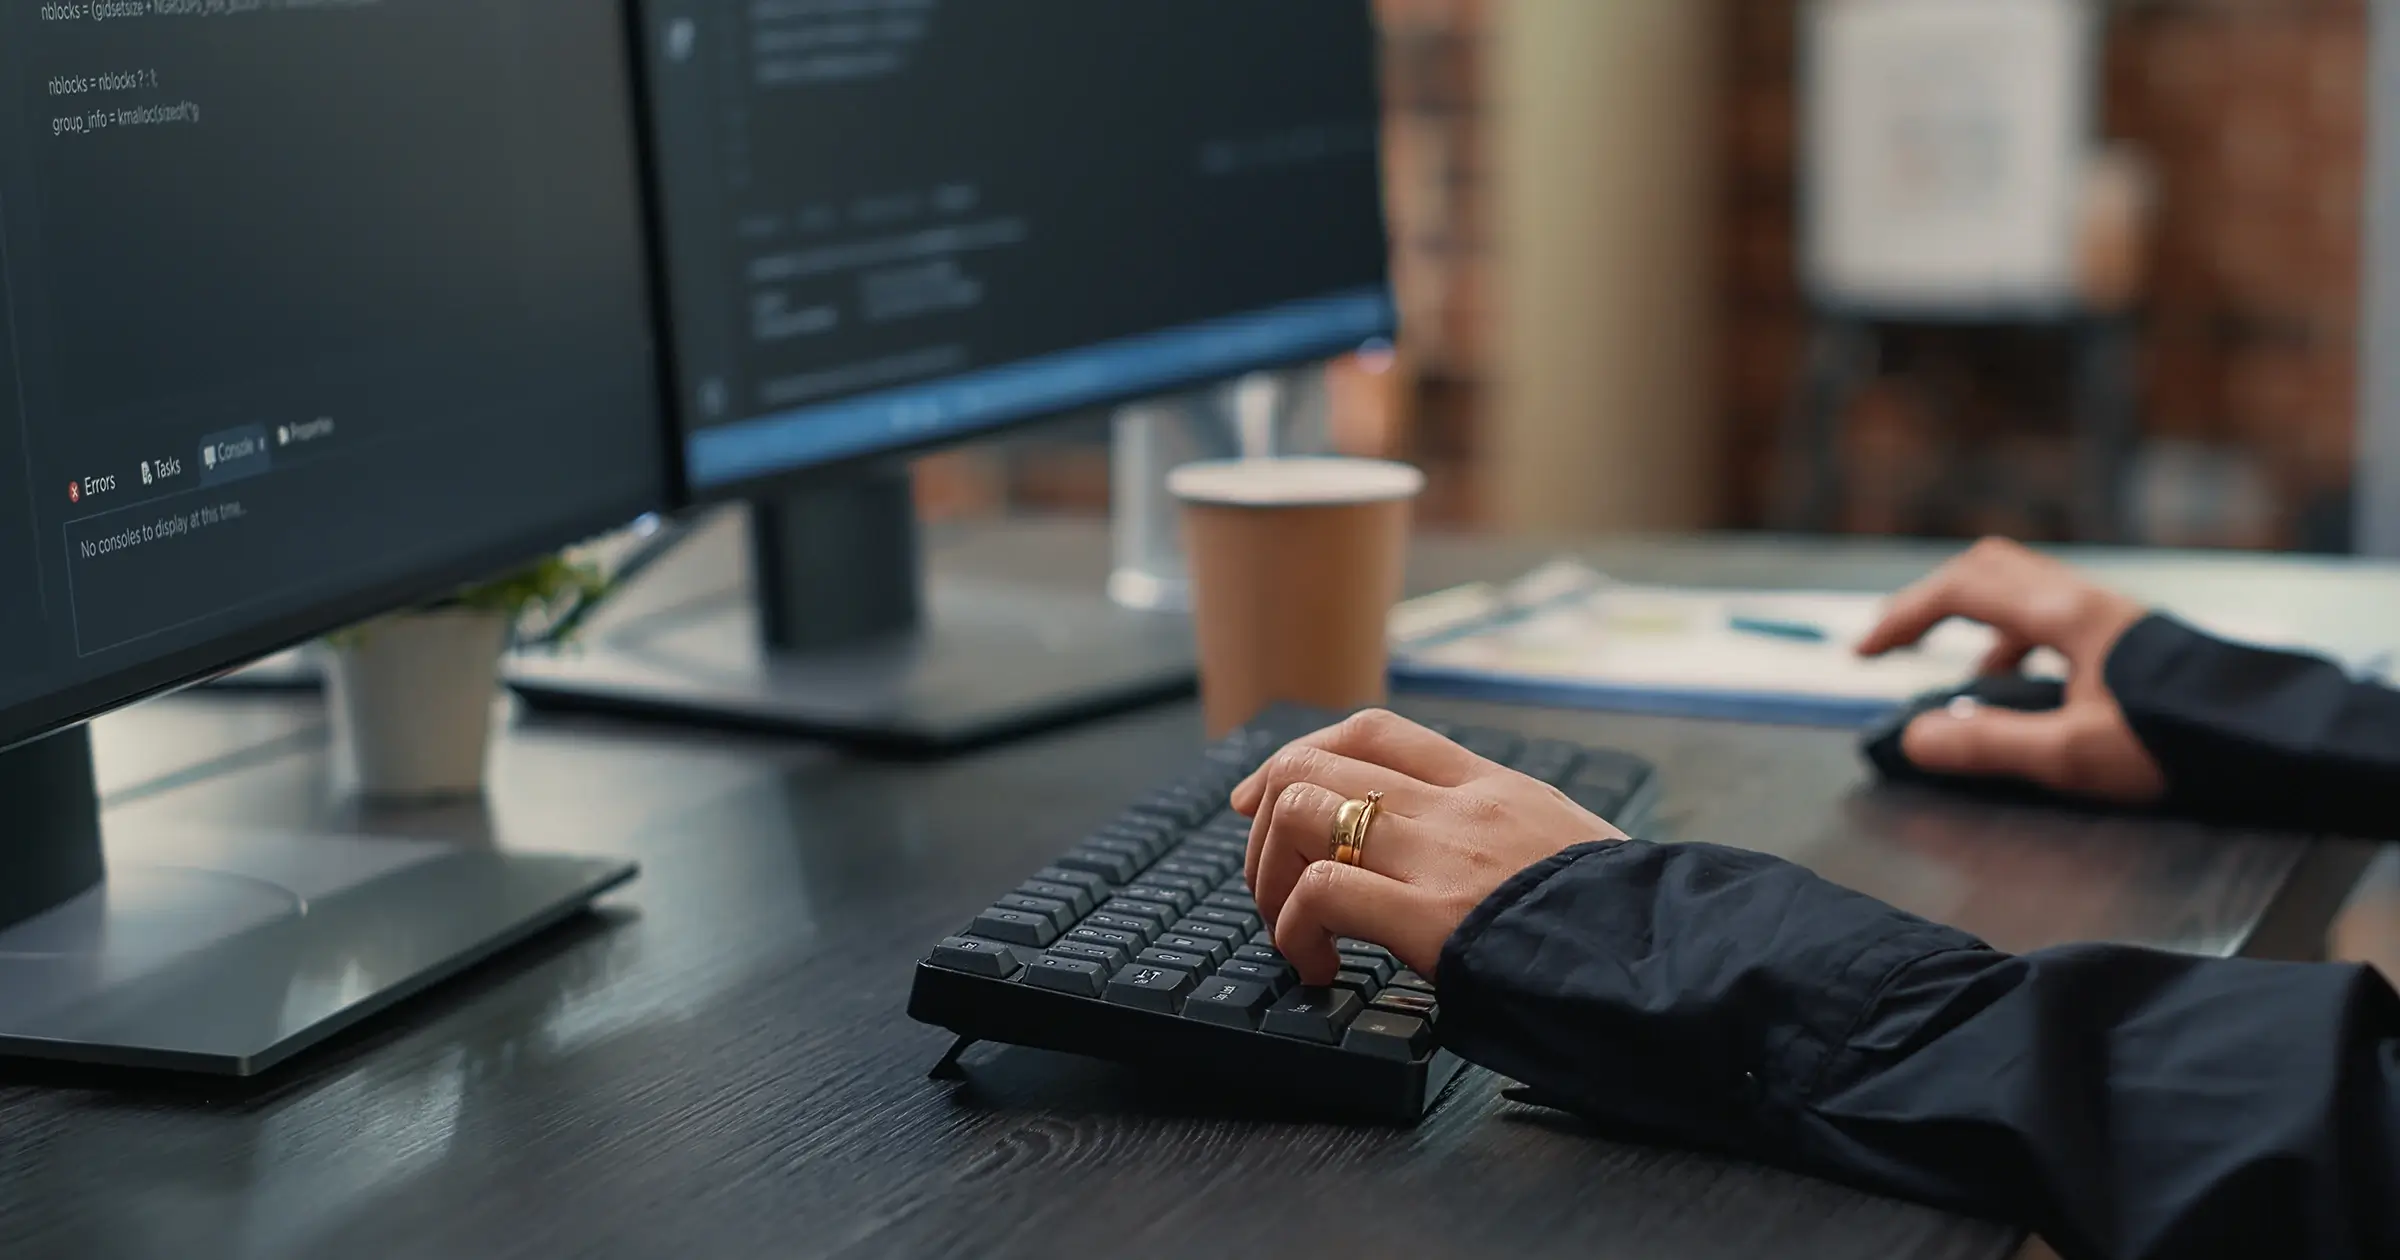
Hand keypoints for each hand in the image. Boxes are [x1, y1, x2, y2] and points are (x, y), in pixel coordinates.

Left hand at [1228, 710, 1627, 985]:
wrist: (1681, 959)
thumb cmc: (1634, 924)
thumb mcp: (1570, 849)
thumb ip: (1511, 840)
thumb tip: (1469, 868)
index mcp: (1495, 787)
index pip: (1376, 732)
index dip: (1302, 755)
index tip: (1263, 795)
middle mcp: (1461, 807)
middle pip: (1313, 764)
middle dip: (1264, 819)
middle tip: (1266, 879)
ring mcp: (1444, 856)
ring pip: (1300, 813)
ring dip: (1270, 876)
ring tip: (1293, 931)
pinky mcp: (1433, 919)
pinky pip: (1322, 894)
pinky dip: (1295, 929)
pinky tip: (1320, 967)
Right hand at [1857, 538, 2164, 803]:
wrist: (2270, 739)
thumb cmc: (2175, 741)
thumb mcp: (2073, 756)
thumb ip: (1988, 745)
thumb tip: (1914, 737)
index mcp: (2065, 616)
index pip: (1959, 590)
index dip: (1902, 617)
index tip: (1865, 653)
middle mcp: (2084, 601)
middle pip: (1989, 567)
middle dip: (1932, 601)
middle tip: (1899, 642)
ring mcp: (2110, 614)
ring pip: (2023, 590)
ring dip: (1977, 623)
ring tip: (1968, 684)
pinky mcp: (2129, 636)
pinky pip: (2053, 616)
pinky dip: (2017, 640)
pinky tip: (2029, 693)